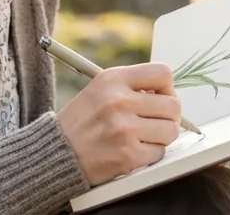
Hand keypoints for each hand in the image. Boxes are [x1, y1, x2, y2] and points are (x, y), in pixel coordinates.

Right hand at [57, 63, 181, 185]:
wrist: (55, 154)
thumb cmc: (82, 121)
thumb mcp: (100, 89)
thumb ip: (132, 86)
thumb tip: (169, 92)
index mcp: (112, 79)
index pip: (162, 73)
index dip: (167, 87)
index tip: (159, 97)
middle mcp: (119, 101)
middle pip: (173, 105)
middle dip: (168, 116)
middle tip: (155, 122)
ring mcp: (124, 129)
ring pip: (170, 130)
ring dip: (161, 136)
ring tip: (143, 137)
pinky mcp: (128, 156)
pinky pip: (159, 152)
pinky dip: (150, 154)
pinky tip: (132, 150)